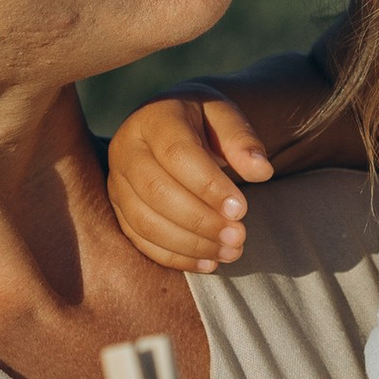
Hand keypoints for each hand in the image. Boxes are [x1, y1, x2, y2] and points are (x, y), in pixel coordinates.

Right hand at [106, 91, 272, 269]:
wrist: (171, 124)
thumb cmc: (203, 121)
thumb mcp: (225, 117)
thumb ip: (242, 140)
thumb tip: (262, 171)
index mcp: (154, 118)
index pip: (177, 154)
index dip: (208, 186)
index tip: (241, 210)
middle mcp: (126, 148)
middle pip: (157, 191)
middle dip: (201, 221)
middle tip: (239, 237)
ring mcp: (117, 181)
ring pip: (146, 221)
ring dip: (190, 244)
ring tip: (230, 251)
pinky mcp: (119, 208)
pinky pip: (141, 240)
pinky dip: (175, 257)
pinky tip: (209, 262)